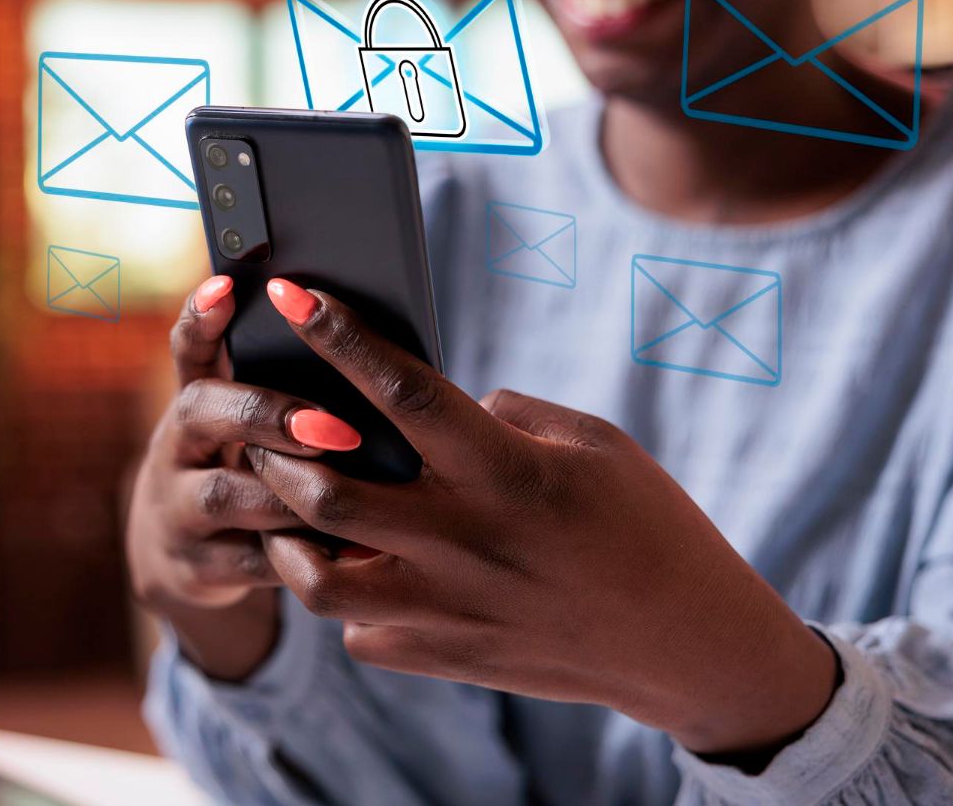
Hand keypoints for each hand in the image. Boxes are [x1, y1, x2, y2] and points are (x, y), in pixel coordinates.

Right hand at [125, 275, 363, 679]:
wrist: (184, 556)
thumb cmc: (248, 465)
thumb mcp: (248, 425)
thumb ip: (287, 387)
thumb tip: (368, 338)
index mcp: (197, 401)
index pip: (189, 346)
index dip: (202, 317)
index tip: (227, 288)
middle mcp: (177, 448)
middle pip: (200, 412)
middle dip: (266, 413)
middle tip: (334, 428)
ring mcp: (178, 510)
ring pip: (224, 494)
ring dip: (290, 491)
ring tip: (350, 489)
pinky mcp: (197, 568)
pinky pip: (249, 562)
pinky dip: (300, 554)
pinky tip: (348, 548)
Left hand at [249, 279, 838, 755]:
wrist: (687, 644)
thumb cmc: (648, 525)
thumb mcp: (595, 443)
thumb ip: (506, 414)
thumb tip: (437, 406)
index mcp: (507, 472)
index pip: (401, 392)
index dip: (338, 336)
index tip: (291, 294)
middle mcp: (465, 542)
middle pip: (327, 491)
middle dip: (276, 449)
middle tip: (265, 425)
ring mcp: (450, 610)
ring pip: (318, 580)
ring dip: (289, 537)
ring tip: (293, 507)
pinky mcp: (446, 658)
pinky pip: (360, 631)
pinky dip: (350, 598)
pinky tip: (367, 571)